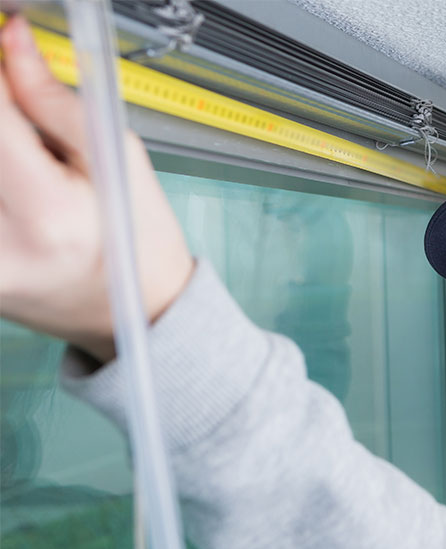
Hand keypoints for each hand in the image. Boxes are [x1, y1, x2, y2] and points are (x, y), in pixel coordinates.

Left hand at [0, 14, 194, 362]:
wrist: (138, 316)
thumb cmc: (140, 246)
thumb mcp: (118, 161)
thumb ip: (54, 101)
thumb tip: (11, 44)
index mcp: (46, 214)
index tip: (6, 50)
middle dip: (2, 118)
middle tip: (28, 125)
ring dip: (2, 155)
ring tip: (32, 171)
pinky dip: (2, 183)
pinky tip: (21, 195)